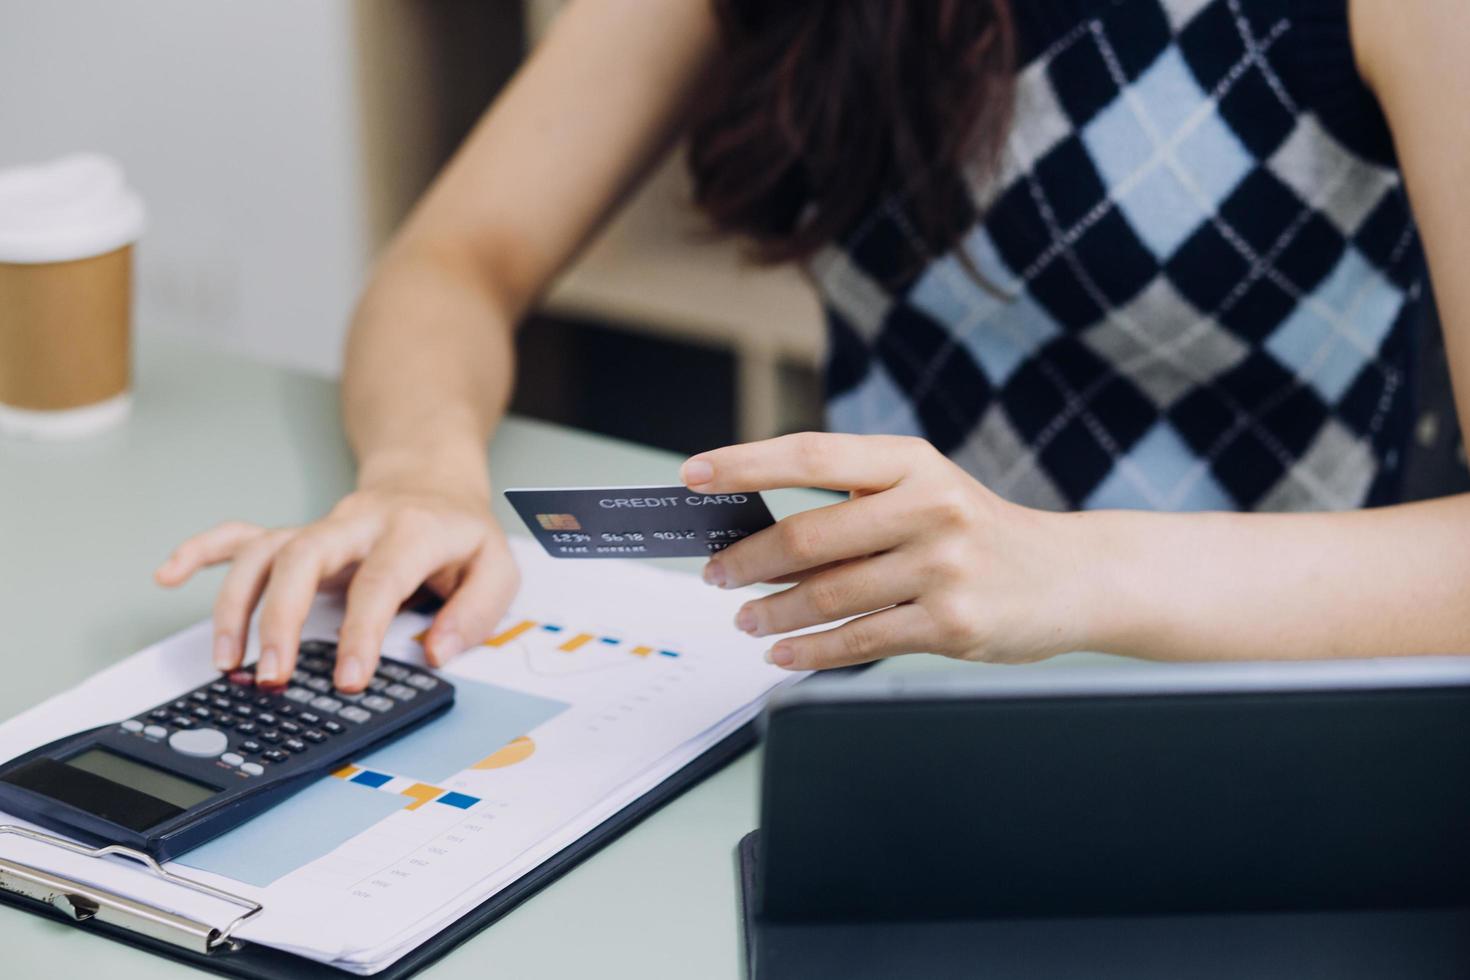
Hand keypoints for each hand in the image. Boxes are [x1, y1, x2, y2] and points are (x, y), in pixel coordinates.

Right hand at [154, 480, 518, 690]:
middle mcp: (356, 524)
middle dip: (281, 617)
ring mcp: (321, 527)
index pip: (380, 581)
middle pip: (305, 556)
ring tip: (229, 661)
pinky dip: (201, 551)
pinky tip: (169, 574)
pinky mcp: (297, 534)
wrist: (434, 483)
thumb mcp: (499, 567)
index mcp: (411, 532)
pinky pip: (241, 535)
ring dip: (237, 603)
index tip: (348, 679)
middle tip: (273, 675)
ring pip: (265, 551)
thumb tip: (437, 650)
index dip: (362, 632)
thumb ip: (477, 611)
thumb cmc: (462, 534)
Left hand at [681, 433, 1093, 669]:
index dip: (745, 463)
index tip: (693, 475)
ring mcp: (943, 567)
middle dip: (747, 560)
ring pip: (828, 596)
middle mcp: (930, 505)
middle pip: (810, 536)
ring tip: (745, 619)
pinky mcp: (952, 624)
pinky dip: (810, 652)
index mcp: (912, 461)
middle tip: (716, 575)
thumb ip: (852, 506)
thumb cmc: (976, 532)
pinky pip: (860, 641)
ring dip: (772, 612)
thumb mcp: (924, 492)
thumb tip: (757, 539)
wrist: (1070, 576)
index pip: (813, 454)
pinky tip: (783, 653)